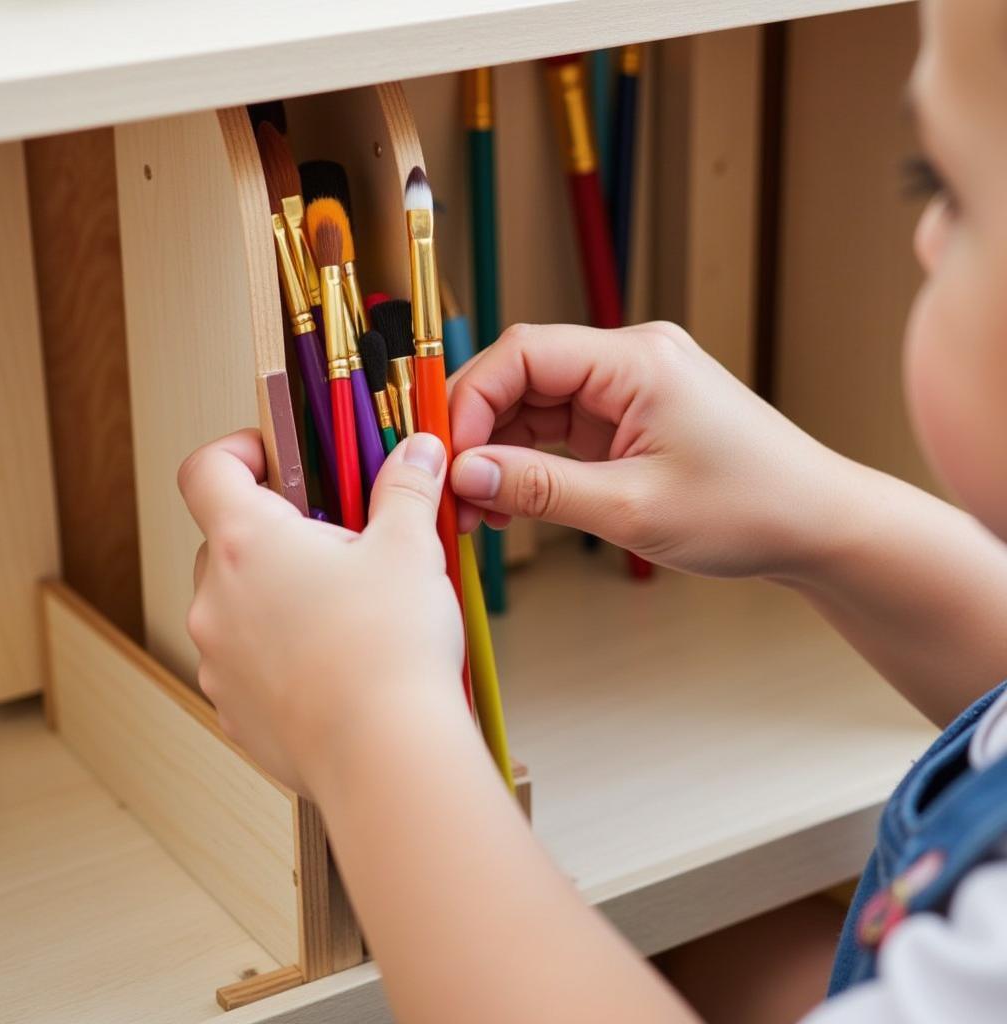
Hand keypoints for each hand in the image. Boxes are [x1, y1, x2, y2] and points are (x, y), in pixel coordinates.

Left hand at [178, 429, 464, 792]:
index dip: (240, 451)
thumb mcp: (410, 546)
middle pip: (228, 541)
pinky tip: (336, 664)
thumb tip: (417, 452)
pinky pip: (249, 663)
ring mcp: (218, 660)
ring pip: (240, 605)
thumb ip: (407, 488)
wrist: (384, 754)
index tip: (278, 457)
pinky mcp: (234, 709)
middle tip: (341, 545)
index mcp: (246, 543)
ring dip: (281, 596)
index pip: (208, 469)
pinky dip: (283, 653)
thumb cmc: (389, 647)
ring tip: (348, 613)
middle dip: (280, 534)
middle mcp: (215, 600)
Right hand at [450, 321, 857, 578]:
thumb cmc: (748, 510)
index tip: (447, 458)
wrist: (815, 524)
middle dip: (479, 431)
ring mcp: (631, 386)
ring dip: (501, 451)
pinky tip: (513, 501)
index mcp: (637, 360)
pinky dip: (531, 461)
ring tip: (480, 511)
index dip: (471, 399)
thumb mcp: (632, 508)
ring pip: (536, 403)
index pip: (525, 353)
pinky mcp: (632, 415)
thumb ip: (540, 489)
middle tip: (453, 493)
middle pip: (523, 374)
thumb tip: (464, 475)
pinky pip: (561, 426)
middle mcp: (631, 359)